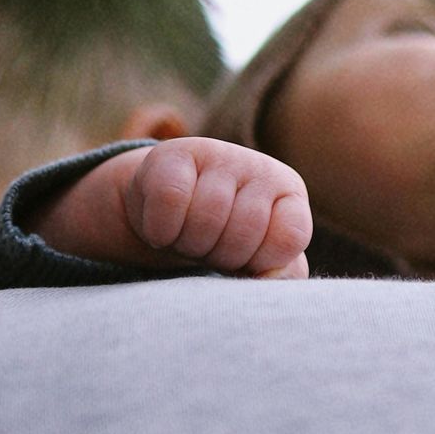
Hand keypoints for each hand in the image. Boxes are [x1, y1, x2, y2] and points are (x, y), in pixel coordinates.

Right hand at [33, 138, 311, 280]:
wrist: (146, 234)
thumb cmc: (209, 261)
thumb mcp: (248, 275)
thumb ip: (276, 278)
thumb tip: (279, 276)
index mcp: (287, 200)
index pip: (287, 240)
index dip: (254, 264)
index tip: (237, 267)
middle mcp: (259, 169)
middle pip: (244, 236)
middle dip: (217, 257)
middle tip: (202, 253)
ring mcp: (215, 155)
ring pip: (207, 223)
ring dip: (185, 244)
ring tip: (182, 240)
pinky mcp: (169, 155)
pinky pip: (168, 204)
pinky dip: (157, 226)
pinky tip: (157, 224)